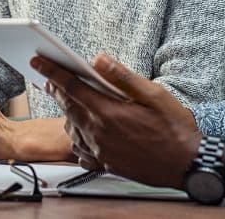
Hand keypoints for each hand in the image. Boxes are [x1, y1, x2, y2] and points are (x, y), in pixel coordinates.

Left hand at [32, 53, 201, 188]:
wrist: (187, 164)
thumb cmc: (175, 128)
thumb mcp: (154, 94)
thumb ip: (123, 77)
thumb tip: (98, 59)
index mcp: (109, 113)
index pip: (71, 87)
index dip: (52, 72)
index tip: (37, 61)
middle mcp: (99, 134)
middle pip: (68, 107)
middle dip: (56, 89)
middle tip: (48, 77)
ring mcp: (101, 151)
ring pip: (72, 128)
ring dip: (68, 112)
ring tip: (70, 100)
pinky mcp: (105, 163)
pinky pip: (81, 148)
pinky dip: (77, 135)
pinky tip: (85, 128)